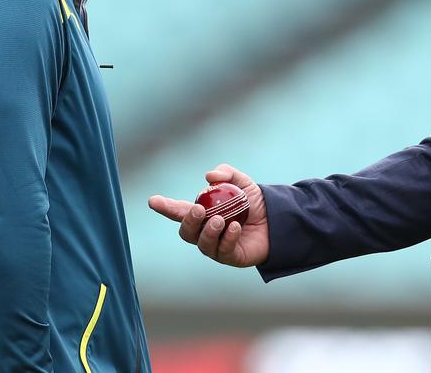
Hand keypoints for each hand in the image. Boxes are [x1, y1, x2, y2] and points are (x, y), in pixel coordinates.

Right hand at [148, 164, 269, 267]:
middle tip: (199, 209)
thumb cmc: (254, 201)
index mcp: (203, 214)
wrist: (277, 219)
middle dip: (189, 222)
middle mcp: (205, 232)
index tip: (153, 200)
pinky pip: (224, 250)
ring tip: (219, 220)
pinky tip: (236, 227)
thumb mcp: (242, 181)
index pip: (179, 211)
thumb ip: (227, 174)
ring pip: (203, 244)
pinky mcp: (231, 257)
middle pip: (187, 232)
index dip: (165, 207)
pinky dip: (228, 238)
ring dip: (208, 231)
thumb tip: (209, 177)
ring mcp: (216, 246)